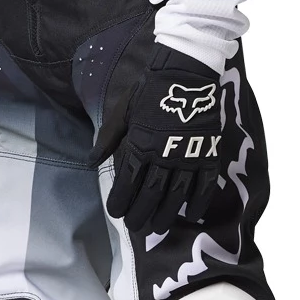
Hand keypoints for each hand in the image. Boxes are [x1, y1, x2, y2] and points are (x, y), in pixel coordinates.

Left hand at [104, 44, 224, 232]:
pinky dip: (199, 200)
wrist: (186, 71)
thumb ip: (108, 139)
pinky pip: (205, 183)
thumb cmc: (150, 90)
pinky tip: (192, 213)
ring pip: (176, 194)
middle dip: (141, 213)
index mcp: (140, 143)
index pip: (127, 181)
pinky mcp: (208, 152)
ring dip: (167, 214)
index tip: (116, 213)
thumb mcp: (122, 111)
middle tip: (136, 227)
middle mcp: (163, 154)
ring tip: (159, 227)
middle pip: (151, 193)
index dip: (120, 201)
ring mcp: (188, 154)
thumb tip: (90, 162)